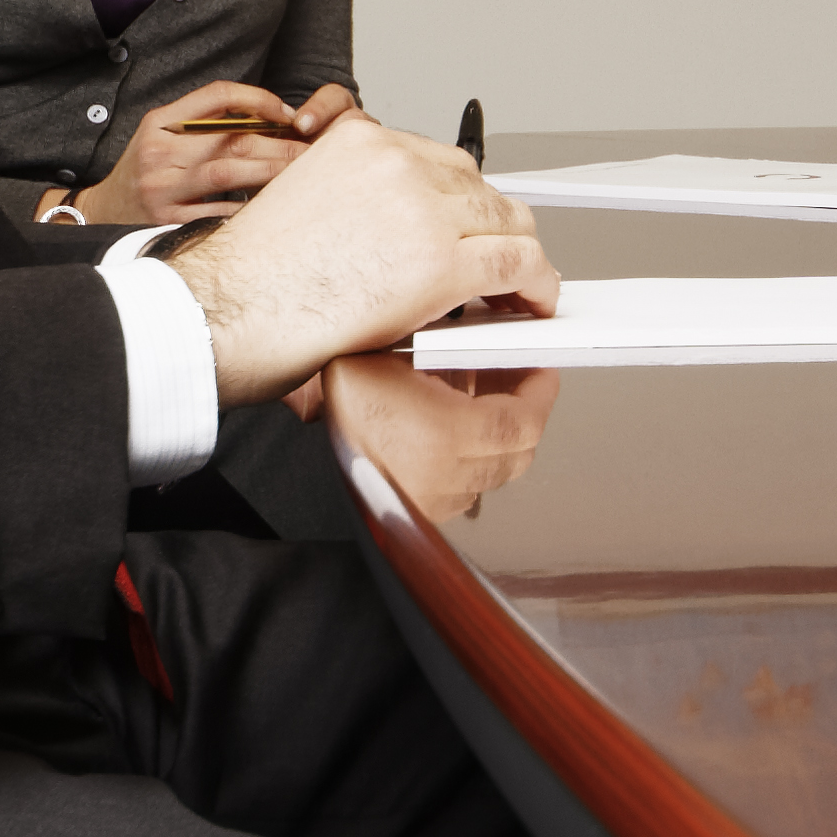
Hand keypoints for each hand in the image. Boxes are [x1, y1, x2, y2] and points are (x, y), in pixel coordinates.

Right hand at [80, 80, 359, 221]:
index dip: (260, 100)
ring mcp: (162, 188)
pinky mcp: (167, 221)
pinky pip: (219, 212)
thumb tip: (271, 116)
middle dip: (281, 143)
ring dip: (272, 172)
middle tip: (315, 149)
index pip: (218, 95)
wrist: (102, 214)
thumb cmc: (146, 170)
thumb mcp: (163, 134)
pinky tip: (275, 206)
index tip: (290, 114)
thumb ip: (205, 121)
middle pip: (233, 137)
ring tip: (304, 175)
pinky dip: (250, 207)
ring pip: (229, 172)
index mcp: (160, 122)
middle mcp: (159, 151)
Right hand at [175, 115, 556, 399]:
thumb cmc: (251, 280)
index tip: (468, 228)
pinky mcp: (443, 261)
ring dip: (516, 256)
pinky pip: (518, 264)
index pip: (442, 161)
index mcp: (361, 142)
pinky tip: (532, 303)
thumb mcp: (306, 201)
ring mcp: (424, 208)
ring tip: (516, 287)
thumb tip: (402, 234)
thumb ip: (362, 202)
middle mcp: (397, 162)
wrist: (226, 313)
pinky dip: (536, 285)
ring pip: (507, 222)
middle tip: (496, 266)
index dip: (462, 203)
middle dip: (490, 229)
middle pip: (479, 188)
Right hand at [312, 356, 559, 527]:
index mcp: (445, 434)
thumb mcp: (379, 353)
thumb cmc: (332, 405)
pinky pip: (470, 488)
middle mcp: (447, 477)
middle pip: (519, 450)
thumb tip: (471, 322)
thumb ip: (430, 340)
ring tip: (486, 397)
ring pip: (497, 471)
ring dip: (502, 435)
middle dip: (527, 409)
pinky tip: (456, 429)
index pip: (524, 420)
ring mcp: (436, 501)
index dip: (540, 390)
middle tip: (519, 375)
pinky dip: (475, 458)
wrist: (295, 462)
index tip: (541, 364)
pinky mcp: (423, 515)